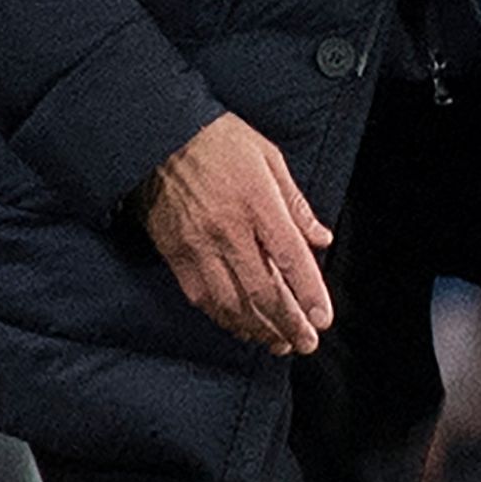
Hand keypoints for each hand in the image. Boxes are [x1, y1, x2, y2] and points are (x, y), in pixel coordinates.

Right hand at [141, 113, 334, 355]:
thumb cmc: (220, 141)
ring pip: (231, 302)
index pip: (289, 257)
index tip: (322, 319)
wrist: (158, 137)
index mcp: (257, 202)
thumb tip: (321, 238)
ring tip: (278, 343)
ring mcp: (199, 246)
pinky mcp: (175, 255)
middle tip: (306, 344)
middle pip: (262, 290)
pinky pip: (202, 298)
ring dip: (258, 329)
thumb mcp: (269, 157)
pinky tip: (242, 327)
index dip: (309, 293)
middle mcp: (228, 230)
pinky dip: (225, 319)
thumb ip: (295, 204)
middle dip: (287, 323)